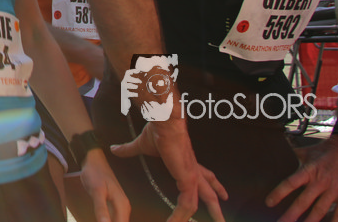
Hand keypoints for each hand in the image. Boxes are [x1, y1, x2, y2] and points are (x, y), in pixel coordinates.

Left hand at [79, 151, 130, 221]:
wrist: (94, 160)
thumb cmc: (95, 173)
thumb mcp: (96, 191)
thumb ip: (101, 209)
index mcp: (122, 205)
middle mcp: (124, 207)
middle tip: (98, 219)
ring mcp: (120, 207)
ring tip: (98, 219)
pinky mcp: (114, 206)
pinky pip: (114, 219)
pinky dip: (107, 221)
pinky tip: (101, 220)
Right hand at [111, 119, 227, 221]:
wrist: (164, 125)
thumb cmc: (157, 132)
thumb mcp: (142, 145)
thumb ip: (129, 150)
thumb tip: (114, 149)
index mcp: (187, 163)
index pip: (205, 176)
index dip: (215, 186)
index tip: (223, 195)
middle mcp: (193, 171)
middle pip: (210, 192)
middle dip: (216, 207)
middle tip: (222, 220)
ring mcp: (191, 177)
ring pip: (199, 203)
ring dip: (201, 216)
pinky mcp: (187, 181)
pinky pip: (187, 205)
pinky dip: (181, 216)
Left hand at [266, 135, 337, 221]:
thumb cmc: (327, 150)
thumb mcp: (307, 151)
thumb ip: (293, 156)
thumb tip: (276, 153)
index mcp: (308, 170)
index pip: (290, 183)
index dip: (278, 194)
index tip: (269, 203)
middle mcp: (320, 181)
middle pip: (303, 202)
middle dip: (291, 215)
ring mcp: (335, 189)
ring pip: (320, 210)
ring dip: (310, 221)